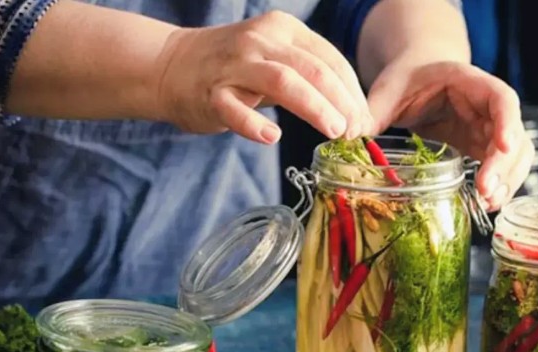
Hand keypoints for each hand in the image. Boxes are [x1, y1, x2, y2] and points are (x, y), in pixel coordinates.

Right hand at [155, 11, 370, 142]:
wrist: (172, 65)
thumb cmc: (236, 69)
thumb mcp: (277, 59)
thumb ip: (311, 79)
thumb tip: (354, 114)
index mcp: (283, 29)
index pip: (330, 59)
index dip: (353, 92)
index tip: (365, 120)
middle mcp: (261, 41)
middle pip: (313, 69)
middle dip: (341, 102)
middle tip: (356, 131)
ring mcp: (234, 65)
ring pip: (283, 81)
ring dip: (313, 107)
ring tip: (334, 132)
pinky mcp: (211, 93)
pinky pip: (235, 109)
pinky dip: (254, 124)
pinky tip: (273, 137)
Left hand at [366, 59, 532, 210]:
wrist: (418, 76)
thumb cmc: (407, 79)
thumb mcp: (389, 89)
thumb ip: (373, 111)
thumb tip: (351, 135)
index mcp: (469, 82)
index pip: (502, 99)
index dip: (507, 122)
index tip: (503, 146)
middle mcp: (488, 106)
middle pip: (514, 135)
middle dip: (505, 165)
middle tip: (486, 192)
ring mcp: (489, 129)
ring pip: (516, 156)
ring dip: (507, 181)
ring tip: (488, 204)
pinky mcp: (483, 148)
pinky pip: (502, 168)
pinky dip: (498, 186)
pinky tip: (485, 203)